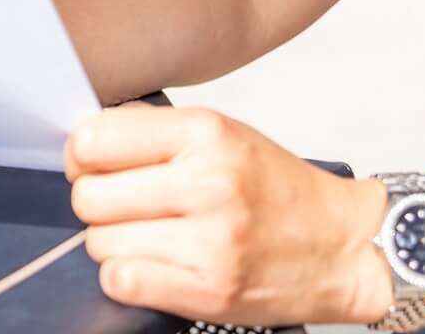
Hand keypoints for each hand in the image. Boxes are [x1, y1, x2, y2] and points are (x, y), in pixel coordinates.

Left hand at [66, 104, 392, 326]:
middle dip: (95, 202)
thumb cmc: (278, 189)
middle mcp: (208, 183)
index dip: (83, 155)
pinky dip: (126, 276)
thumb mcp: (225, 134)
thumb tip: (85, 143)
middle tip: (121, 205)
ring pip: (100, 243)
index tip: (95, 164)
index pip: (95, 140)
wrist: (342, 245)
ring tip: (147, 236)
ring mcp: (209, 241)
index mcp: (208, 133)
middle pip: (90, 196)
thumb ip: (157, 132)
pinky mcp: (208, 291)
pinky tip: (151, 263)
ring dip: (113, 242)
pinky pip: (121, 282)